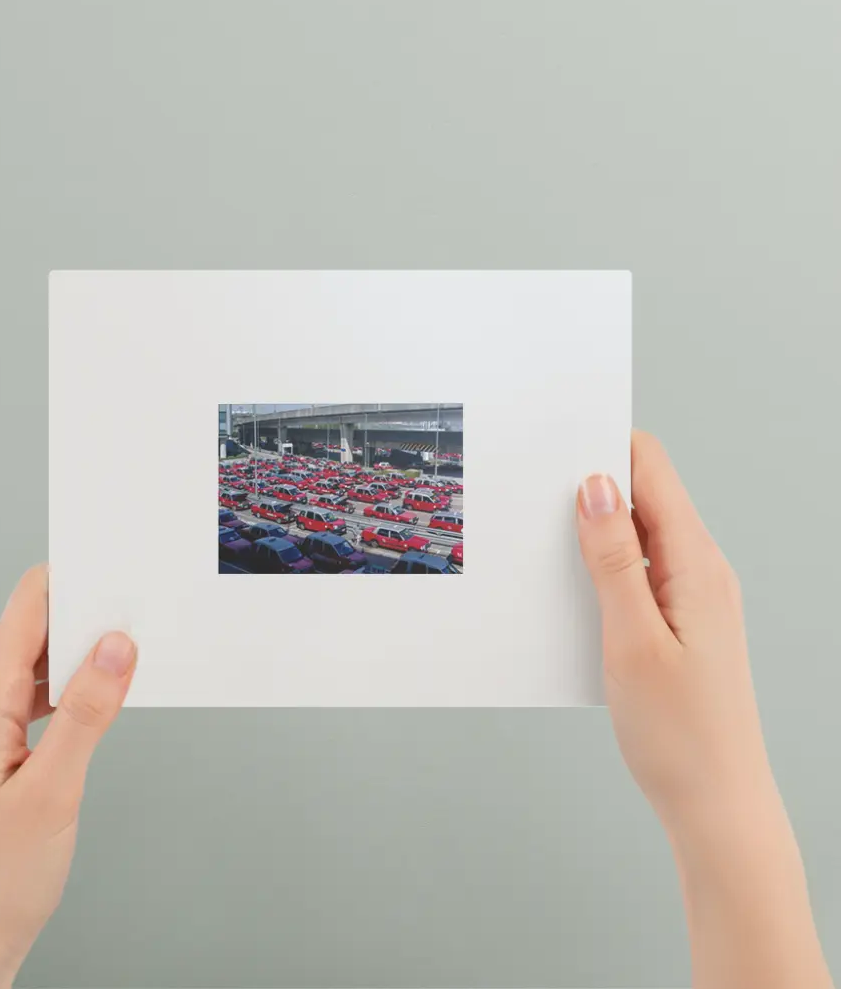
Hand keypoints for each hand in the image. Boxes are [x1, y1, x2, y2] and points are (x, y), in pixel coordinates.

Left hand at [0, 565, 136, 988]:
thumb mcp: (54, 790)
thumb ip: (88, 712)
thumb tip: (117, 646)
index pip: (26, 611)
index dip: (72, 581)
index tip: (118, 570)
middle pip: (36, 629)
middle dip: (88, 613)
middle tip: (142, 610)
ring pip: (42, 662)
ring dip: (86, 653)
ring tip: (134, 650)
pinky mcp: (5, 746)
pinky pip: (44, 695)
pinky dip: (78, 687)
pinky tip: (109, 695)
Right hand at [577, 431, 831, 988]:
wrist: (715, 803)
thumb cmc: (680, 734)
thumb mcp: (632, 640)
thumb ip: (613, 559)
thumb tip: (595, 486)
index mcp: (697, 564)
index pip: (653, 471)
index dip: (604, 448)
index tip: (554, 446)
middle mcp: (700, 570)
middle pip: (644, 496)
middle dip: (590, 487)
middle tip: (533, 499)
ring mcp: (691, 596)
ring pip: (637, 535)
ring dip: (593, 532)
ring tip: (544, 546)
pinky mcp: (678, 620)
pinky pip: (638, 572)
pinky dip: (603, 568)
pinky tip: (571, 589)